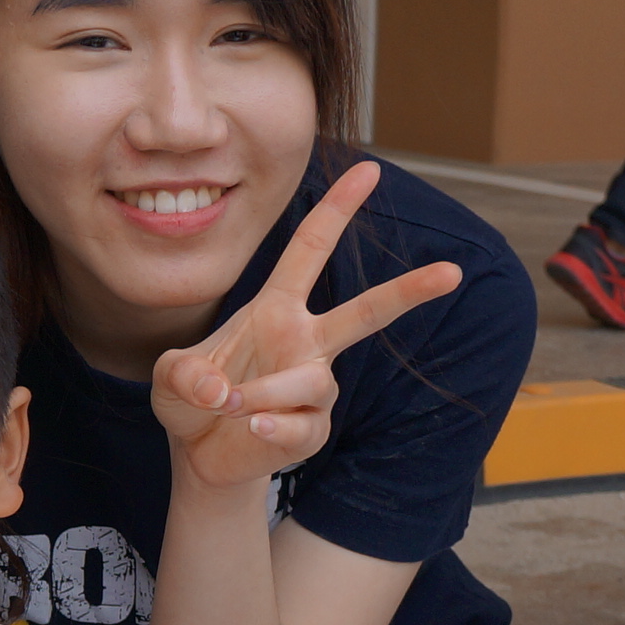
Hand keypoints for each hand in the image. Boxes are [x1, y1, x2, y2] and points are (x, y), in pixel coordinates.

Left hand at [148, 160, 458, 492]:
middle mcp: (305, 343)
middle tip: (453, 272)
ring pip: (310, 381)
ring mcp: (314, 387)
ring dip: (264, 392)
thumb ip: (185, 373)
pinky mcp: (312, 431)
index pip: (311, 250)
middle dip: (409, 291)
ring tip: (229, 405)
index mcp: (277, 308)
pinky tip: (251, 428)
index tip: (370, 169)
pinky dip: (272, 426)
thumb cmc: (193, 398)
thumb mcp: (170, 375)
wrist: (200, 455)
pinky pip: (301, 424)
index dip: (337, 209)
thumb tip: (220, 391)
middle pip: (366, 313)